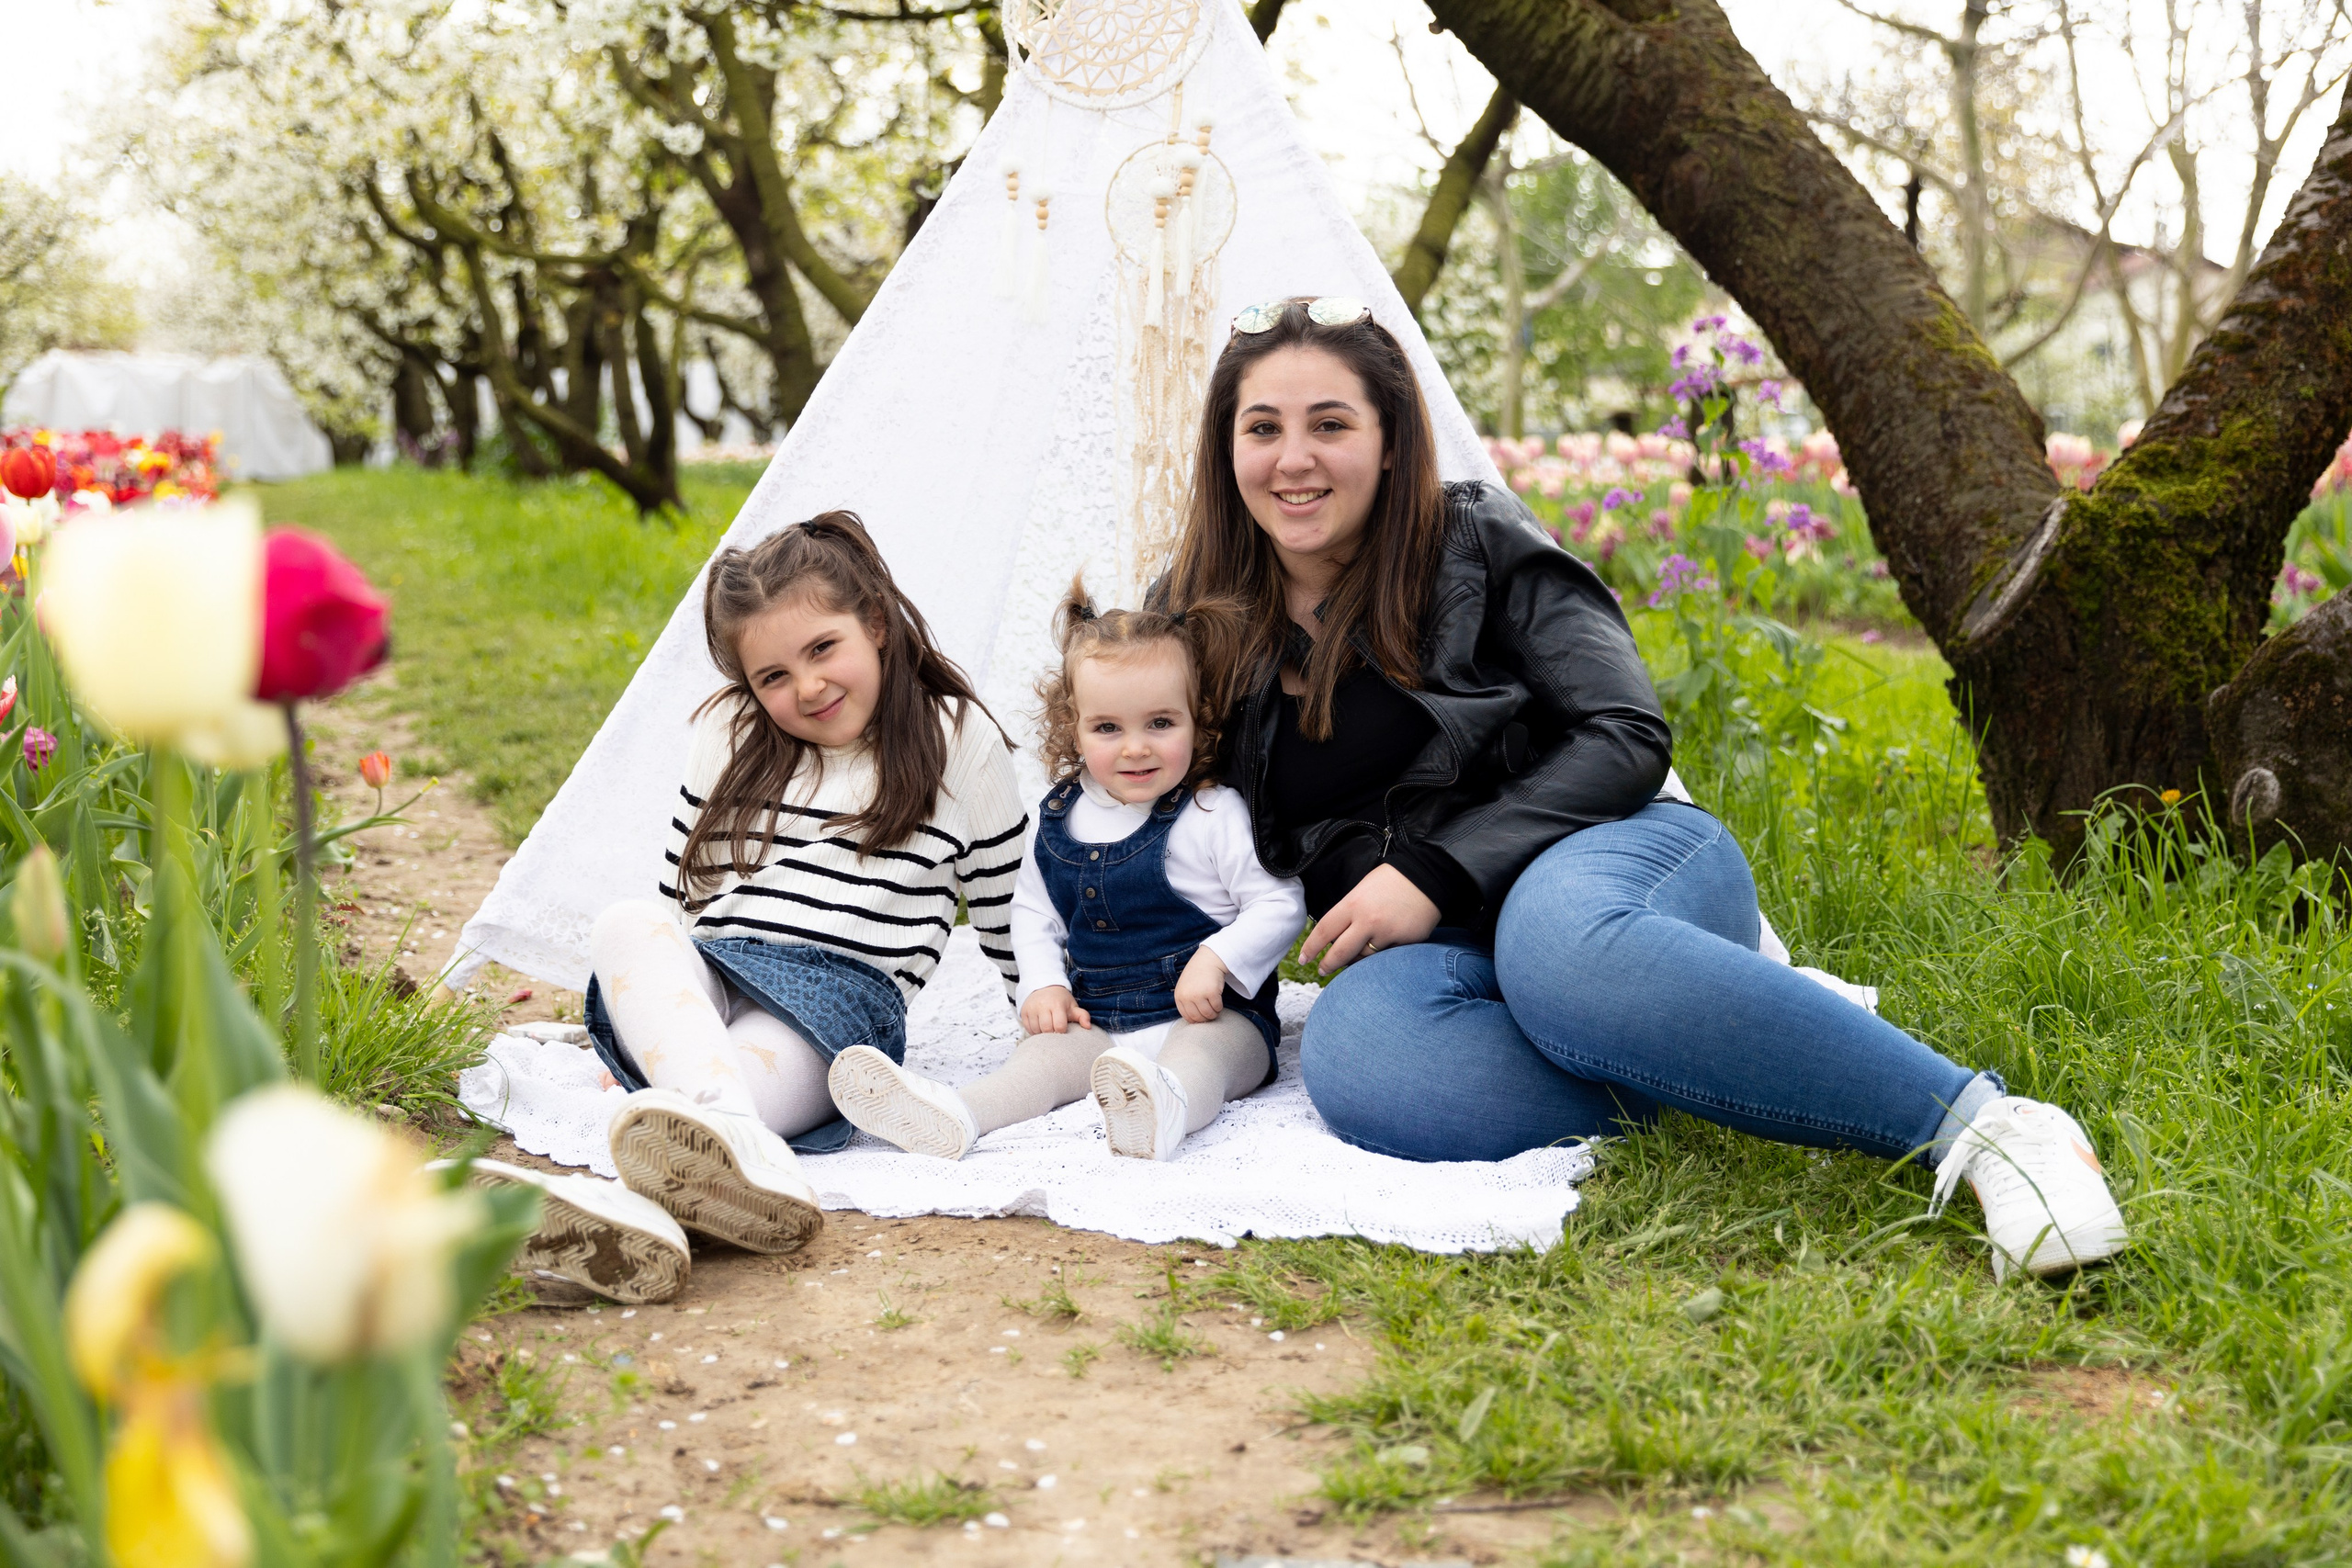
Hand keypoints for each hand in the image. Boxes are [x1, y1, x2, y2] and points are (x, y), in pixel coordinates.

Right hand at [1020, 985, 1091, 1036]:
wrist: (1043, 986)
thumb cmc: (1060, 999)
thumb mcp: (1072, 1005)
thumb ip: (1082, 1016)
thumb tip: (1088, 1027)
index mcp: (1056, 1005)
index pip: (1059, 1026)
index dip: (1062, 1031)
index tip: (1063, 1029)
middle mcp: (1042, 1006)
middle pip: (1047, 1029)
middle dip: (1052, 1034)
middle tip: (1055, 1032)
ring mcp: (1031, 1009)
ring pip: (1036, 1030)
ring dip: (1042, 1034)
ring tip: (1048, 1029)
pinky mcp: (1023, 1012)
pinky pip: (1028, 1028)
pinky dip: (1034, 1031)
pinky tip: (1040, 1027)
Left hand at [1174, 946, 1228, 1022]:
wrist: (1207, 960)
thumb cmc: (1197, 975)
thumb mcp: (1185, 988)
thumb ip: (1186, 1002)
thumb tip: (1194, 1020)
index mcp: (1179, 997)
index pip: (1187, 1017)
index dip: (1196, 1020)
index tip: (1202, 1017)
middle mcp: (1187, 997)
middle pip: (1198, 1018)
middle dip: (1206, 1018)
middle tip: (1211, 1013)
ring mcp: (1199, 995)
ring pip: (1208, 1014)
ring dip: (1214, 1014)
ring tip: (1215, 1008)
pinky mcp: (1211, 992)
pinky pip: (1217, 1007)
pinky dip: (1219, 1007)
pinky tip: (1218, 1000)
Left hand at [1301, 863, 1440, 973]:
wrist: (1427, 875)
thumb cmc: (1391, 880)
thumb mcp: (1362, 889)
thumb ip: (1349, 913)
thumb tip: (1336, 937)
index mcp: (1353, 904)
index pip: (1324, 931)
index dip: (1311, 948)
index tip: (1304, 958)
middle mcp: (1368, 921)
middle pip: (1340, 953)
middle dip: (1328, 965)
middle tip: (1322, 970)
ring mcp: (1387, 933)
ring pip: (1364, 958)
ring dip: (1357, 960)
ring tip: (1355, 956)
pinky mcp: (1405, 942)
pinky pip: (1386, 957)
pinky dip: (1381, 956)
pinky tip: (1381, 949)